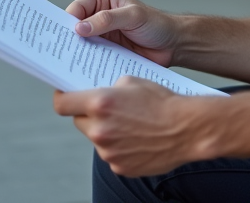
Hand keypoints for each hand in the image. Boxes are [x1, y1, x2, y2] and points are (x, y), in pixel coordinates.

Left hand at [53, 77, 209, 176]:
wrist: (187, 129)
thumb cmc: (163, 101)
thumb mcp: (132, 81)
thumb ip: (110, 88)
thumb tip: (100, 93)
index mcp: (100, 104)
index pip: (62, 104)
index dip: (61, 98)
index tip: (64, 95)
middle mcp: (99, 130)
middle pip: (79, 122)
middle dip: (90, 115)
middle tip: (108, 110)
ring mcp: (108, 152)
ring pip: (97, 139)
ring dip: (107, 132)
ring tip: (132, 125)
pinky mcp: (120, 167)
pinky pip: (112, 154)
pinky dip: (121, 147)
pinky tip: (139, 139)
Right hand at [66, 0, 178, 65]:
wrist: (172, 44)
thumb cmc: (156, 23)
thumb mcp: (133, 16)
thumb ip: (108, 19)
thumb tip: (80, 27)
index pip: (74, 9)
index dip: (65, 24)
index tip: (61, 39)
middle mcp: (95, 14)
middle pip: (72, 28)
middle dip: (67, 40)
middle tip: (58, 56)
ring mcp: (98, 34)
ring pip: (78, 45)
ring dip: (75, 55)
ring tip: (67, 68)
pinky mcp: (103, 51)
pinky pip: (89, 57)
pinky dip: (85, 64)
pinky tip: (81, 74)